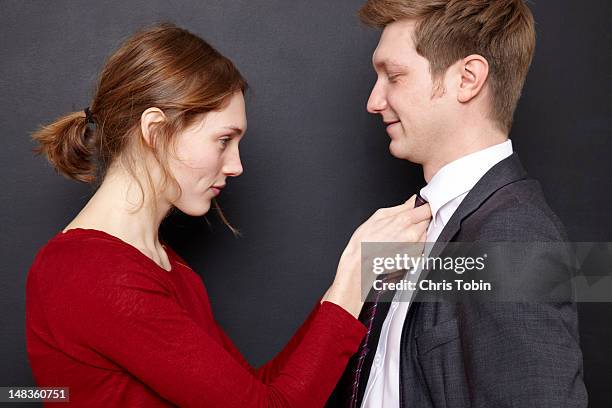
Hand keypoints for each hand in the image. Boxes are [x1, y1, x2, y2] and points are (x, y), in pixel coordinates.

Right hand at [322, 194, 431, 316]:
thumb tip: (412, 201)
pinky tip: (400, 245)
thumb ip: (400, 207)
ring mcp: (415, 247)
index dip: (423, 207)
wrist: (360, 261)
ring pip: (424, 234)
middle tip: (405, 223)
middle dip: (420, 219)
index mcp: (404, 220)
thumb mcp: (379, 215)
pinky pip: (420, 247)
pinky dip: (414, 244)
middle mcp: (413, 234)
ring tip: (399, 236)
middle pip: (427, 221)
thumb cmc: (365, 241)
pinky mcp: (414, 258)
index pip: (426, 208)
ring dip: (417, 232)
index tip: (419, 207)